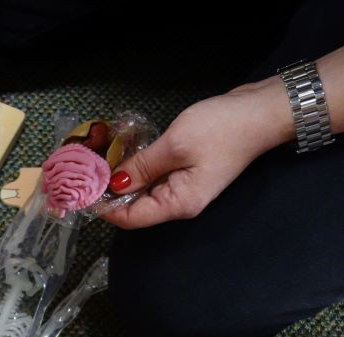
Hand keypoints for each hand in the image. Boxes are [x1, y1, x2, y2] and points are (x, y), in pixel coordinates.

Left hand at [101, 78, 292, 229]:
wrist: (262, 110)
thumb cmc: (222, 129)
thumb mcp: (175, 145)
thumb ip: (142, 167)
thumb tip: (113, 186)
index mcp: (178, 204)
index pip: (131, 219)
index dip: (105, 209)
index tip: (81, 192)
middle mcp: (180, 201)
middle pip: (135, 207)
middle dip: (109, 193)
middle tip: (84, 173)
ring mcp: (185, 186)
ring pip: (143, 190)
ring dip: (122, 178)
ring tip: (97, 161)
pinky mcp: (187, 170)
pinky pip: (155, 176)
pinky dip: (138, 167)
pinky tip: (123, 152)